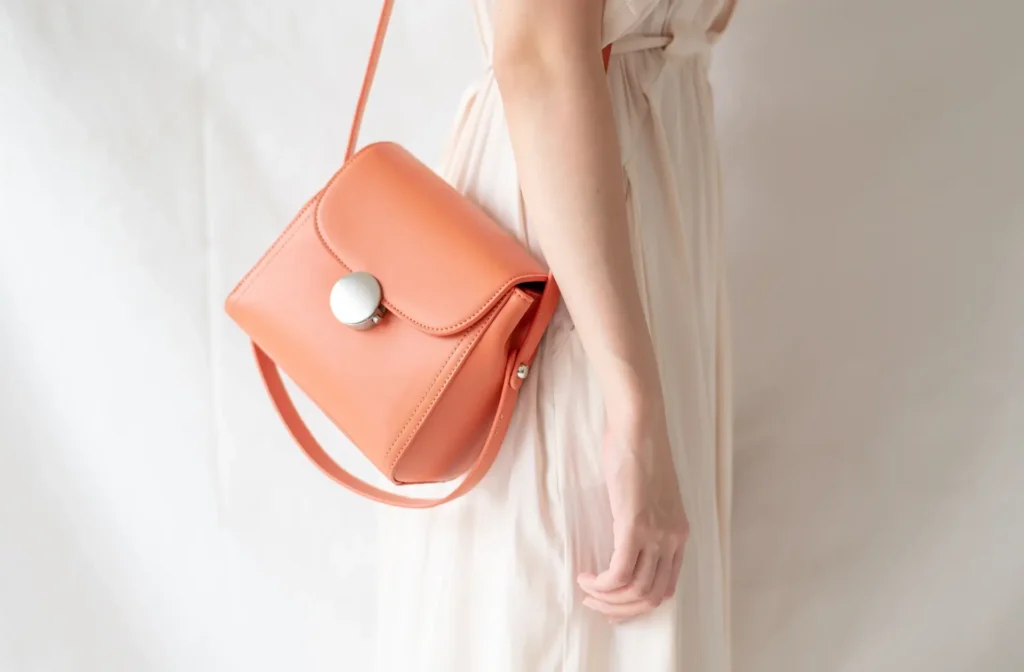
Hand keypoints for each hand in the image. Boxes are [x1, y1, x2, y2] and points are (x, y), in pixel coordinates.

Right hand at [576, 407, 688, 622]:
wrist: (639, 426)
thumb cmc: (639, 451)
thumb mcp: (650, 495)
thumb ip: (646, 520)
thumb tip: (625, 539)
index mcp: (679, 534)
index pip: (666, 588)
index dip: (637, 604)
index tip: (613, 601)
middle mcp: (672, 539)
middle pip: (651, 597)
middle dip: (621, 610)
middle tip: (596, 604)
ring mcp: (655, 534)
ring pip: (634, 591)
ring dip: (606, 599)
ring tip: (587, 591)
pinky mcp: (634, 526)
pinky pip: (618, 573)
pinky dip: (600, 584)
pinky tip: (586, 578)